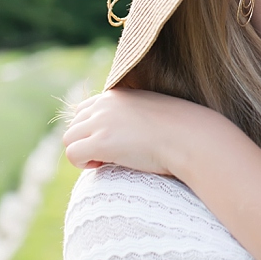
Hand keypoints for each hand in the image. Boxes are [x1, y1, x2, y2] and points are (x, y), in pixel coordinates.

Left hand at [62, 88, 214, 179]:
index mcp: (117, 94)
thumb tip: (121, 133)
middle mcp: (105, 104)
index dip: (93, 131)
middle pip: (74, 125)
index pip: (85, 110)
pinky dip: (83, 164)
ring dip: (84, 153)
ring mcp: (102, 122)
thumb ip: (131, 115)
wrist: (190, 138)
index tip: (112, 143)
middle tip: (110, 155)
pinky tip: (104, 165)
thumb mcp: (151, 113)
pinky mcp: (101, 142)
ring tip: (107, 161)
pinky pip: (72, 154)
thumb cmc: (178, 131)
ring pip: (69, 139)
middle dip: (86, 142)